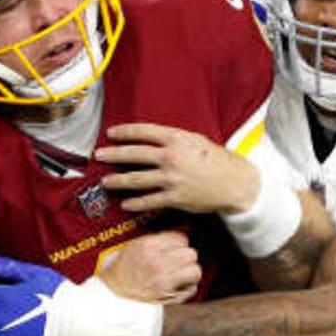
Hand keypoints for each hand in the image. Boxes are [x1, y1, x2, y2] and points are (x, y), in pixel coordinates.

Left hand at [96, 123, 257, 213]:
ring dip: (118, 181)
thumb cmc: (217, 160)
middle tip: (99, 155)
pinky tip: (125, 204)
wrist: (236, 183)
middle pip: (134, 154)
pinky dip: (135, 203)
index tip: (112, 133)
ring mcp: (172, 178)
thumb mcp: (196, 140)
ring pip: (137, 179)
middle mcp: (171, 157)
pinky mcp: (175, 197)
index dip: (125, 132)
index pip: (143, 132)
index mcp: (176, 138)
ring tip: (106, 182)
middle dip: (114, 154)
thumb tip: (152, 138)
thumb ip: (174, 139)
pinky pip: (149, 201)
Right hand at [98, 231, 200, 303]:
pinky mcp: (168, 296)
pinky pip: (192, 289)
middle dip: (186, 256)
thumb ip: (158, 238)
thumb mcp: (136, 245)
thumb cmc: (123, 269)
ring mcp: (164, 280)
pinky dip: (188, 288)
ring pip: (195, 271)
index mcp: (149, 247)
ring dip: (190, 272)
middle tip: (178, 260)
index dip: (179, 242)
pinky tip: (177, 285)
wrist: (113, 293)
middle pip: (191, 254)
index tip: (176, 247)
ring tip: (180, 273)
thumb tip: (182, 230)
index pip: (181, 237)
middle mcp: (158, 262)